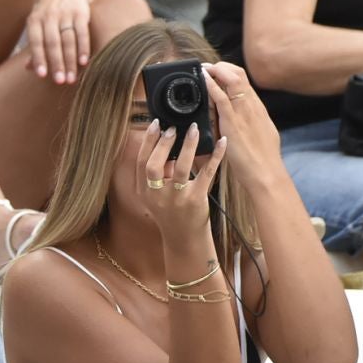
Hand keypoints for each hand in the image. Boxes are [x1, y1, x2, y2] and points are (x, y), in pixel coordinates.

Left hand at [25, 0, 92, 82]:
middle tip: (60, 81)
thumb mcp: (38, 26)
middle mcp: (49, 15)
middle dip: (57, 63)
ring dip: (70, 60)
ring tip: (71, 78)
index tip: (42, 75)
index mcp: (34, 19)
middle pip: (53, 43)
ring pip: (68, 40)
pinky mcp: (81, 12)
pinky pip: (82, 32)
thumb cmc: (49, 16)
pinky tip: (83, 62)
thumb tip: (28, 68)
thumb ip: (35, 46)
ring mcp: (66, 13)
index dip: (39, 58)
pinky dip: (83, 48)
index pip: (36, 42)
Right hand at [139, 117, 226, 244]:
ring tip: (193, 129)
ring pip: (181, 168)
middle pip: (154, 166)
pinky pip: (206, 174)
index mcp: (144, 192)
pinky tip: (221, 143)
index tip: (155, 125)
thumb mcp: (155, 196)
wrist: (183, 238)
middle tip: (172, 128)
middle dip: (163, 144)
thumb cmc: (170, 212)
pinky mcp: (196, 200)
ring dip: (188, 146)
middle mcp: (157, 196)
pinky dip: (215, 157)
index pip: (141, 163)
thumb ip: (157, 174)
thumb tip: (165, 145)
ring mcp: (177, 199)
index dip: (147, 142)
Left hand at [203, 63, 279, 183]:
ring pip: (232, 80)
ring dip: (215, 71)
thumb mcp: (259, 133)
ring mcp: (244, 112)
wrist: (266, 173)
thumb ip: (249, 122)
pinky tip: (204, 79)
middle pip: (239, 74)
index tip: (217, 70)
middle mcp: (252, 105)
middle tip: (206, 67)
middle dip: (221, 66)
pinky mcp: (233, 122)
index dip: (229, 71)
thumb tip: (240, 118)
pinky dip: (212, 85)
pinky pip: (222, 98)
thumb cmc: (262, 158)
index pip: (244, 80)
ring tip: (202, 69)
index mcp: (257, 107)